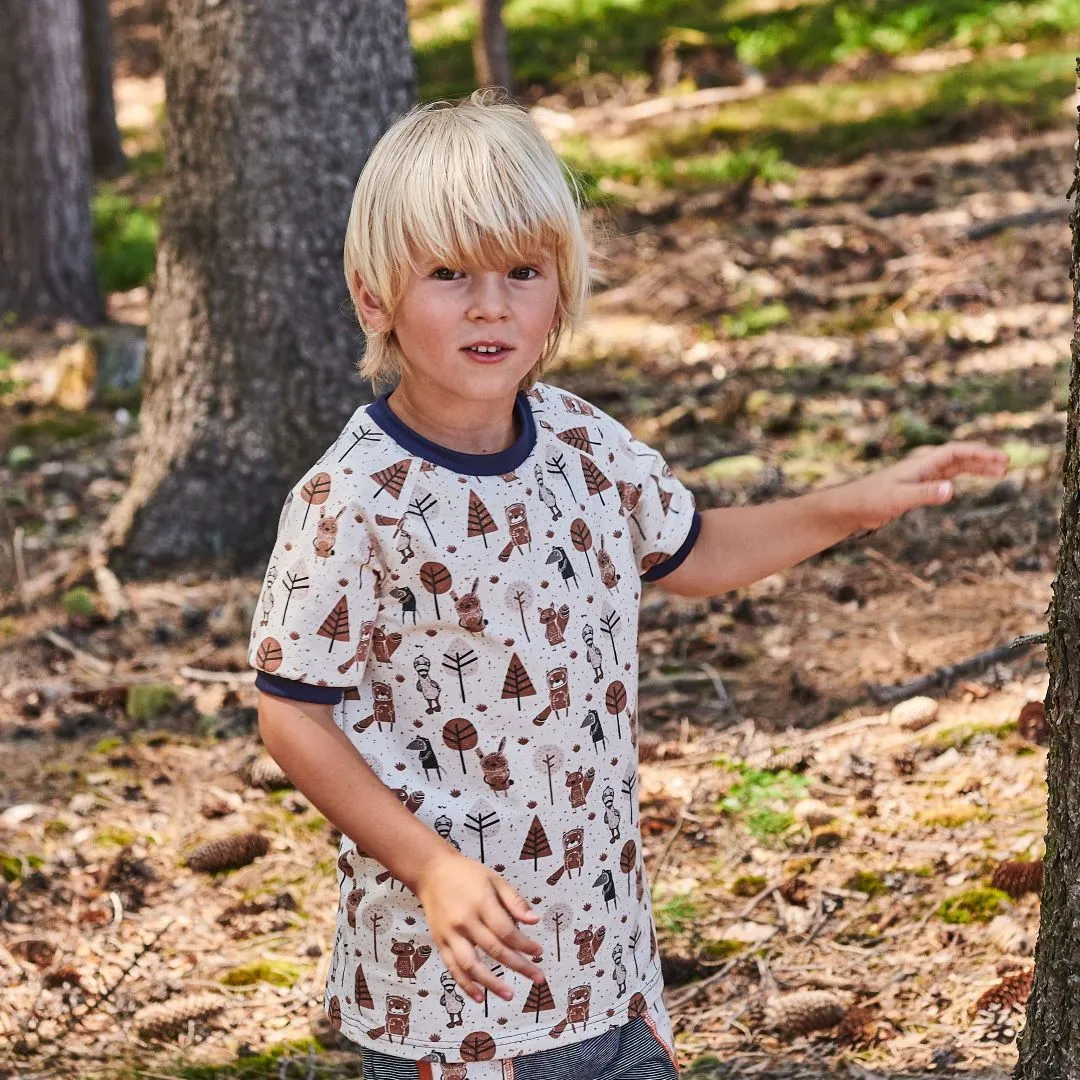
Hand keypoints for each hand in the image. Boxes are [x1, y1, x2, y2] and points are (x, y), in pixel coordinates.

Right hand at [413, 850, 544, 1003]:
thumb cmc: (466, 874)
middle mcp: (465, 921)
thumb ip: (514, 901)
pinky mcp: (440, 942)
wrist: (431, 872)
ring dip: (491, 983)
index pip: (506, 931)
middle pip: (494, 949)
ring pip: (471, 965)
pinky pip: (453, 968)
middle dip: (518, 966)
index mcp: (481, 903)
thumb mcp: (494, 879)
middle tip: (537, 978)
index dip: (524, 944)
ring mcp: (450, 934)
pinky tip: (479, 997)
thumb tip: (534, 921)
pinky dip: (465, 985)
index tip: (538, 953)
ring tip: (509, 995)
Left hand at [839, 441, 1009, 531]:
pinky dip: (958, 478)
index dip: (979, 453)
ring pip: (953, 468)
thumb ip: (925, 494)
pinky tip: (963, 484)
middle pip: (959, 457)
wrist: (851, 506)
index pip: (955, 452)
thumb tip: (952, 489)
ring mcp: (919, 476)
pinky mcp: (914, 488)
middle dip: (983, 459)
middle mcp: (922, 466)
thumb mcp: (900, 498)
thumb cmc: (871, 500)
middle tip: (1007, 464)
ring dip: (974, 468)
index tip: (1000, 458)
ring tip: (998, 472)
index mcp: (920, 464)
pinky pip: (942, 479)